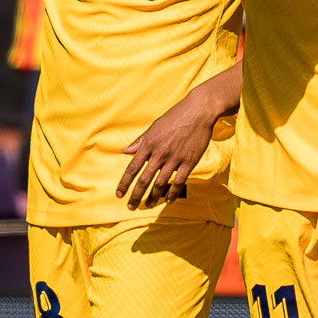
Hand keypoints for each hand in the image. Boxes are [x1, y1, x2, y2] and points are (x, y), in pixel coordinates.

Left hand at [116, 87, 223, 206]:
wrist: (198, 111)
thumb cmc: (175, 117)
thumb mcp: (154, 127)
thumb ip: (140, 141)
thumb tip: (126, 151)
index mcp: (148, 144)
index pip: (132, 168)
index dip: (124, 183)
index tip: (119, 194)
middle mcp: (159, 153)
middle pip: (144, 180)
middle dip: (136, 195)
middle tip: (131, 206)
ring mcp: (174, 158)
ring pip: (160, 184)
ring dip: (153, 197)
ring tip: (148, 205)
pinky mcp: (189, 162)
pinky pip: (179, 182)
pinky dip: (173, 193)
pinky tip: (169, 200)